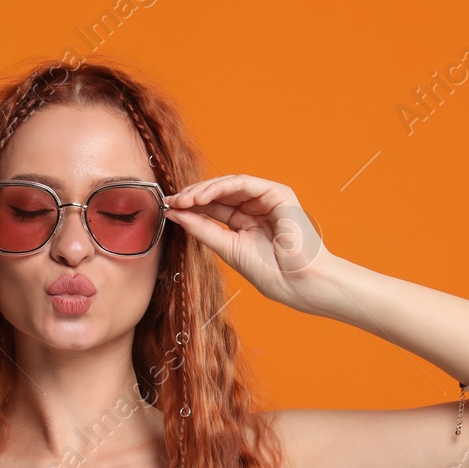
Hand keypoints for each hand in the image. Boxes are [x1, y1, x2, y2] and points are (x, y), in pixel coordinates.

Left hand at [164, 174, 327, 308]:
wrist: (299, 283)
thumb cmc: (271, 273)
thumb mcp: (227, 248)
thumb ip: (203, 229)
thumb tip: (176, 214)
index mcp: (246, 222)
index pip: (214, 208)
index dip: (191, 207)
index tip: (169, 209)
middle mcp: (256, 208)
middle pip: (219, 194)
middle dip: (193, 196)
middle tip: (171, 201)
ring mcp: (268, 199)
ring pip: (229, 185)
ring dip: (203, 190)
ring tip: (183, 199)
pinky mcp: (278, 193)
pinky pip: (243, 183)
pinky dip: (220, 187)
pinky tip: (201, 198)